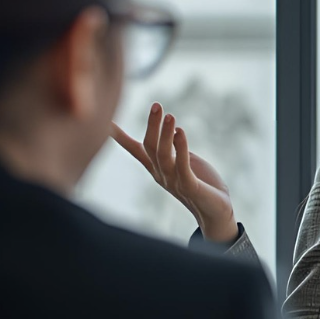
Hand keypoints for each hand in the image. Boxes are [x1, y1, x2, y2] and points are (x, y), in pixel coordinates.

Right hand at [110, 103, 238, 243]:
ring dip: (165, 134)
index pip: (134, 149)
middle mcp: (160, 174)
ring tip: (170, 115)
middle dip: (152, 125)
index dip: (119, 136)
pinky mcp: (189, 186)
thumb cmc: (202, 184)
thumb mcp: (185, 161)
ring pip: (163, 154)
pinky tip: (181, 132)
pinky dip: (181, 147)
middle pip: (149, 146)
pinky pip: (182, 165)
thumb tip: (169, 129)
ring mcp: (173, 181)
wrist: (216, 213)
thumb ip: (175, 148)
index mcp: (157, 168)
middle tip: (157, 105)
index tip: (103, 121)